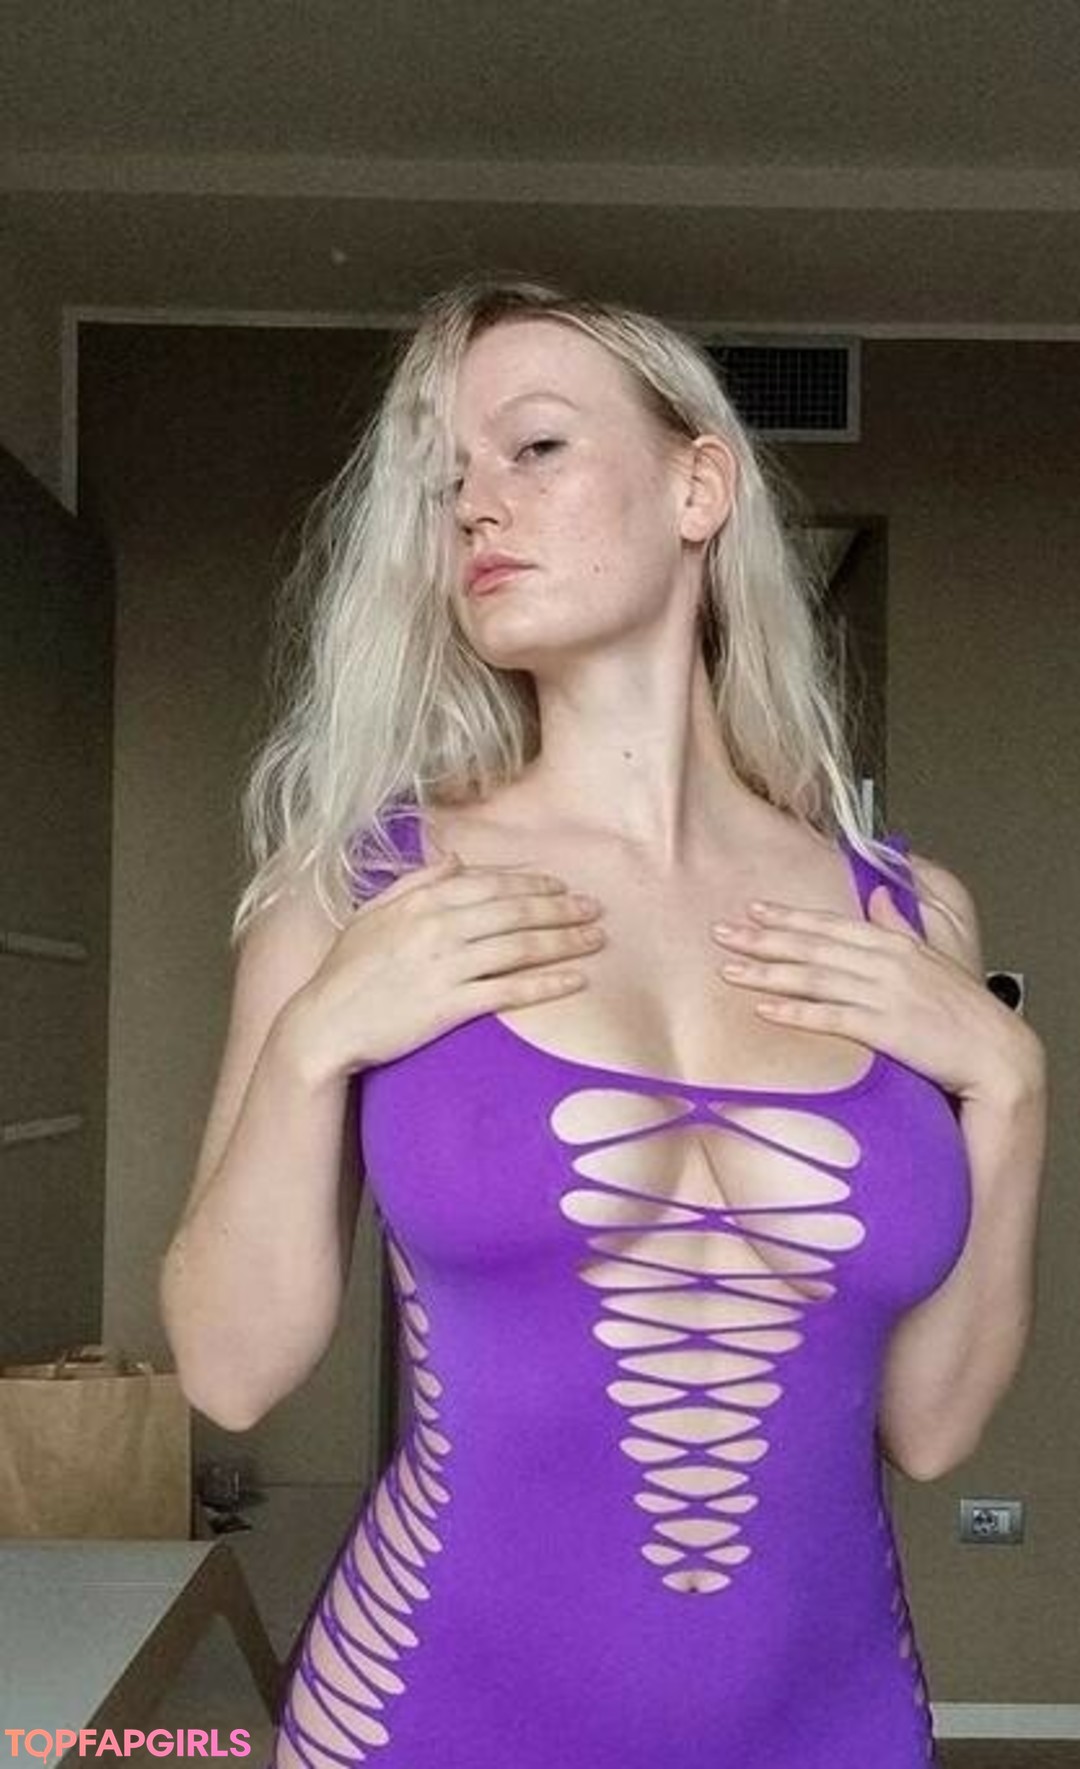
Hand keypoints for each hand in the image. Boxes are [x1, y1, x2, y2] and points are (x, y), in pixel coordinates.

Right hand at [290, 853, 605, 1078]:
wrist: (324, 1024)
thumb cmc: (346, 971)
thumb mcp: (373, 913)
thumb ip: (416, 881)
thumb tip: (454, 858)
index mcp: (421, 901)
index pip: (490, 884)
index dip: (531, 882)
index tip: (560, 884)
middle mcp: (438, 927)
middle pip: (514, 911)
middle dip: (560, 908)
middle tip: (594, 908)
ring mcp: (446, 966)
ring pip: (519, 946)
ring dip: (563, 941)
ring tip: (595, 939)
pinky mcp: (451, 1005)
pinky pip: (509, 991)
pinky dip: (546, 984)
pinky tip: (574, 980)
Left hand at [710, 884, 1034, 1104]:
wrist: (996, 1052)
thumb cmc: (965, 1011)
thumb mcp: (934, 957)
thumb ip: (901, 926)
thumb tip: (878, 898)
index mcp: (894, 943)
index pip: (831, 924)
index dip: (789, 917)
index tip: (754, 910)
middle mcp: (884, 963)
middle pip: (812, 946)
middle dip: (764, 939)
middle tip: (722, 933)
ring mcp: (884, 994)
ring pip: (814, 978)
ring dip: (768, 974)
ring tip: (730, 971)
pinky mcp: (885, 1028)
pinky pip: (831, 1017)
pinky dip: (796, 1013)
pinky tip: (766, 1011)